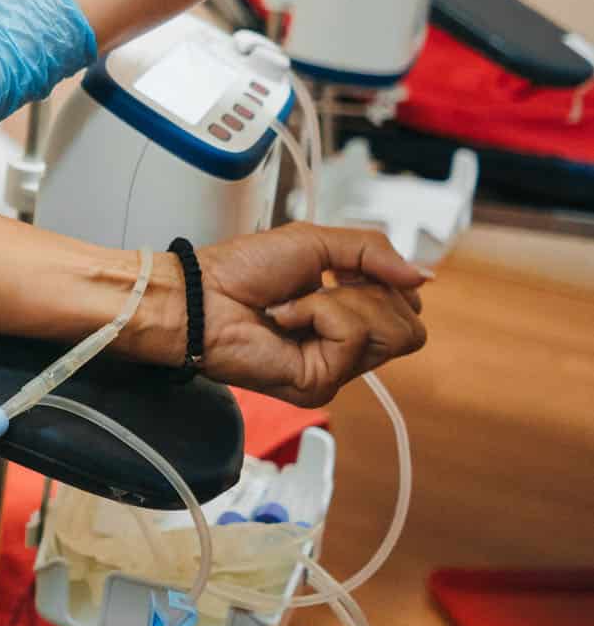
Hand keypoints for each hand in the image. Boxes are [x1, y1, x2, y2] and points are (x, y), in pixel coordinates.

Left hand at [196, 224, 429, 406]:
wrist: (201, 293)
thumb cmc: (243, 269)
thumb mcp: (317, 242)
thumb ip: (374, 252)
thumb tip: (425, 276)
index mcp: (351, 315)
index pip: (410, 308)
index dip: (385, 280)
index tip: (341, 270)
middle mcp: (348, 346)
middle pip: (411, 325)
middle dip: (368, 292)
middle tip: (320, 288)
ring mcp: (336, 368)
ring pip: (393, 332)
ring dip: (342, 302)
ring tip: (296, 304)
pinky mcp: (320, 383)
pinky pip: (352, 338)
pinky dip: (317, 313)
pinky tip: (284, 317)